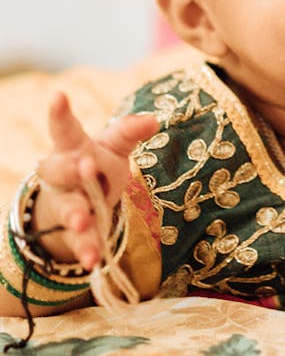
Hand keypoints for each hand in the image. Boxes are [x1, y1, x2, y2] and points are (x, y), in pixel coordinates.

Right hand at [33, 92, 159, 270]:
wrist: (77, 204)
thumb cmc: (96, 165)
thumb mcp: (112, 147)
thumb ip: (128, 133)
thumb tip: (154, 119)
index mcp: (73, 148)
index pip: (65, 128)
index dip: (61, 113)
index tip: (59, 95)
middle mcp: (62, 174)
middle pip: (61, 167)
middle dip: (72, 168)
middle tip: (84, 165)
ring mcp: (65, 203)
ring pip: (67, 208)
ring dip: (75, 215)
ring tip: (82, 222)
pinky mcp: (73, 232)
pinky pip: (78, 241)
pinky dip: (86, 250)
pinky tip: (92, 261)